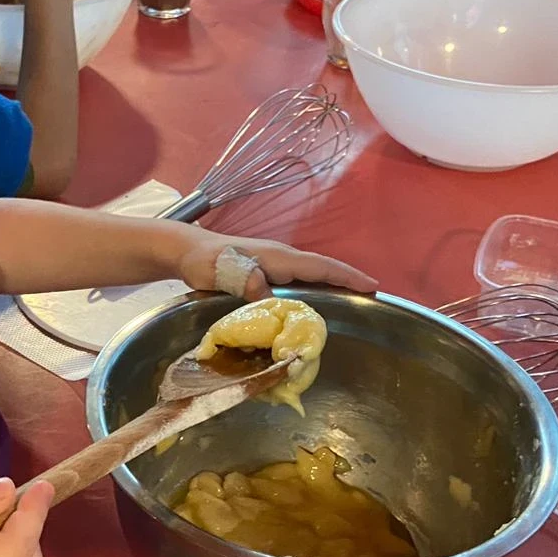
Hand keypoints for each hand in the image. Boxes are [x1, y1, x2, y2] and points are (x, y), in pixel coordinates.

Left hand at [179, 232, 377, 297]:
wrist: (186, 251)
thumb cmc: (204, 260)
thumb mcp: (222, 271)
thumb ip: (246, 280)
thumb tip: (267, 294)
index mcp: (278, 257)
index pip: (320, 266)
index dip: (346, 277)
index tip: (372, 286)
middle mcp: (282, 259)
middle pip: (323, 270)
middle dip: (348, 281)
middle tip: (372, 299)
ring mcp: (274, 265)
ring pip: (312, 276)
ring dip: (333, 286)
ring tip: (353, 303)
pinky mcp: (265, 273)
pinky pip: (298, 282)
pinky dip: (314, 290)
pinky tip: (316, 305)